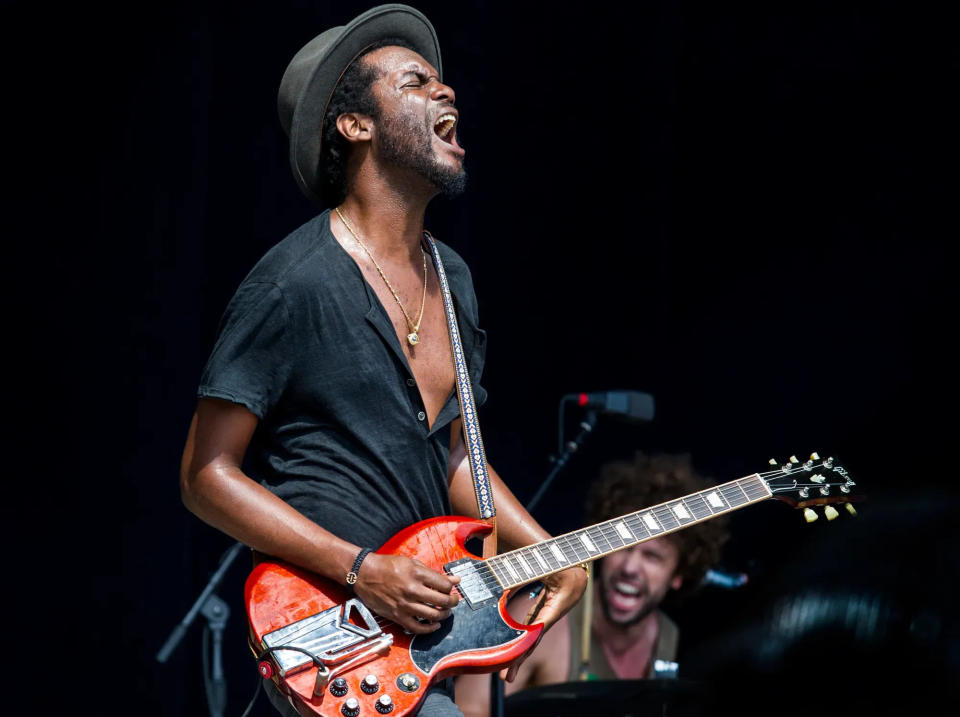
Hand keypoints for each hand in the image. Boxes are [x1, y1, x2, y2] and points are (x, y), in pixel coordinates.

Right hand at [352, 552, 460, 634]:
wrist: (365, 574)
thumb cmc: (387, 566)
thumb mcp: (412, 563)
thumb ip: (433, 573)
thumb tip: (454, 579)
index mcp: (417, 574)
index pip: (444, 584)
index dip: (451, 587)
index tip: (451, 588)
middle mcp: (412, 590)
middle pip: (442, 601)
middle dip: (452, 602)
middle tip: (453, 600)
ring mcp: (405, 605)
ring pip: (433, 615)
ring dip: (444, 614)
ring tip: (445, 611)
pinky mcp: (397, 616)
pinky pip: (418, 627)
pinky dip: (429, 628)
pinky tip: (435, 624)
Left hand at [500, 565, 587, 681]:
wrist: (576, 558)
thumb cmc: (561, 559)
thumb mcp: (545, 565)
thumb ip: (524, 575)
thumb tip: (501, 588)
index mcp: (559, 603)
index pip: (539, 628)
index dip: (526, 643)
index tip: (514, 658)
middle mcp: (556, 612)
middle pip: (536, 639)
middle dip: (520, 658)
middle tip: (507, 677)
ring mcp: (551, 613)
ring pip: (534, 637)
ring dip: (520, 654)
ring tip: (509, 674)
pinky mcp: (546, 610)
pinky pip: (533, 628)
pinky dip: (523, 640)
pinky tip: (514, 652)